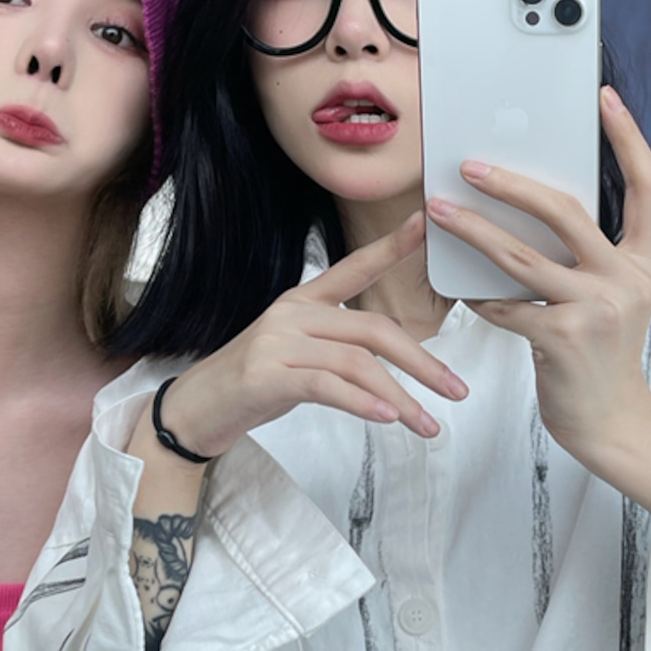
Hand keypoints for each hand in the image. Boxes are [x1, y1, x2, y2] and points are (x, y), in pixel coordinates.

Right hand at [157, 212, 468, 458]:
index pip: (353, 268)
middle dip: (422, 363)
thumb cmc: (251, 385)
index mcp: (301, 301)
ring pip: (357, 363)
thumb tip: (388, 364)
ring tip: (428, 425)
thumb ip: (337, 349)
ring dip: (400, 397)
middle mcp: (291, 314)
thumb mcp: (297, 356)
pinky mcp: (266, 376)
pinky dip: (363, 403)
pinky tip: (387, 419)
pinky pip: (327, 386)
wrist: (194, 411)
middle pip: (372, 329)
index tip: (425, 225)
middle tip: (456, 390)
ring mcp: (277, 343)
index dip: (391, 247)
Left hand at [426, 87, 650, 527]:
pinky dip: (479, 297)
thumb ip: (589, 255)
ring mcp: (596, 308)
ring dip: (474, 230)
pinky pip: (505, 305)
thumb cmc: (601, 355)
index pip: (648, 186)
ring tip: (441, 211)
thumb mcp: (614, 297)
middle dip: (511, 183)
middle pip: (565, 209)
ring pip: (521, 255)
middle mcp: (627, 278)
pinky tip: (460, 289)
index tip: (604, 98)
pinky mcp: (561, 337)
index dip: (629, 138)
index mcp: (647, 261)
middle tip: (471, 165)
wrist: (610, 421)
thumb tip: (530, 207)